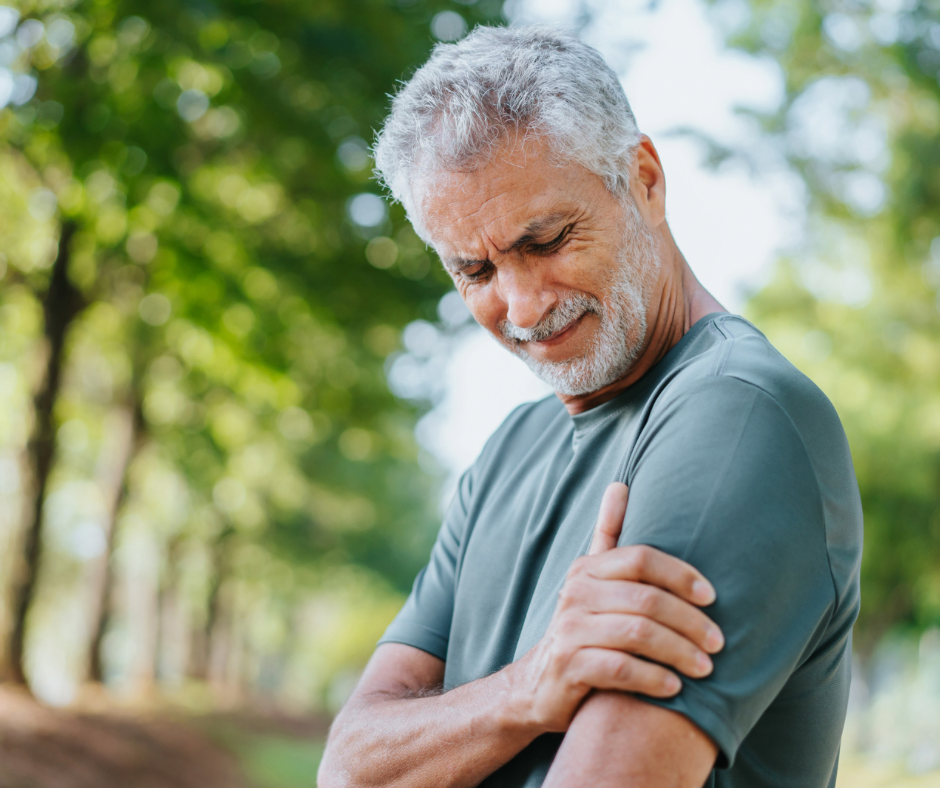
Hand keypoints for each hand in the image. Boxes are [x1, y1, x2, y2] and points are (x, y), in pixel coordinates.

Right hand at [509, 483, 723, 732]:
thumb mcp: (593, 578)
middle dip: (689, 622)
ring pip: (638, 634)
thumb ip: (608, 534)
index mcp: (588, 569)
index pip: (641, 559)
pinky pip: (620, 669)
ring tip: (704, 668)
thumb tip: (619, 484)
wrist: (540, 682)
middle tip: (717, 643)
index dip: (680, 575)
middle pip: (646, 599)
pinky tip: (674, 686)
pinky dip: (653, 678)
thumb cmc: (584, 625)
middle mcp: (576, 593)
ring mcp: (570, 630)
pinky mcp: (569, 666)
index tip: (712, 597)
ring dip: (679, 652)